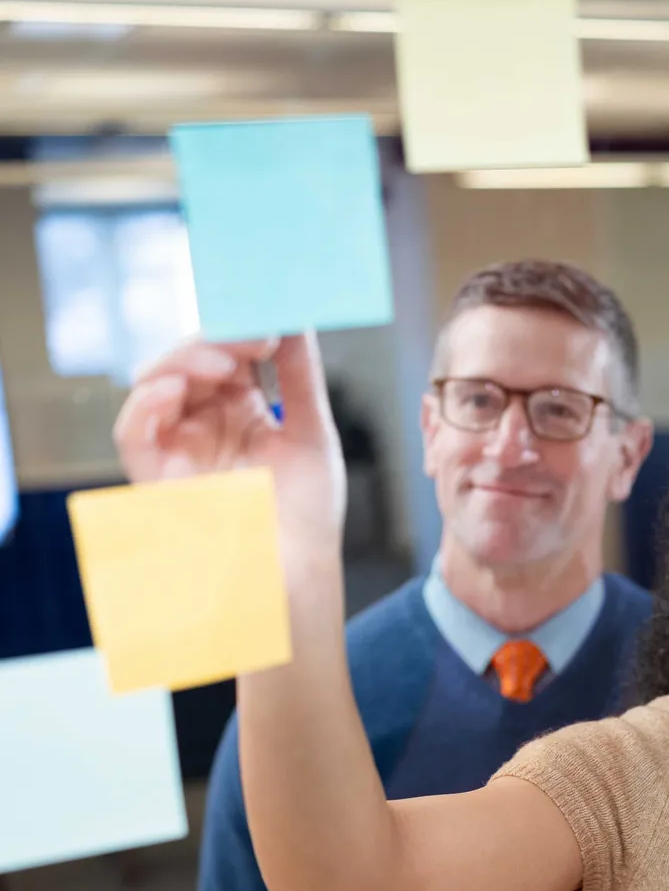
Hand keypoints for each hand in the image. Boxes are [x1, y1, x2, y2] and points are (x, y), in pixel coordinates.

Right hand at [113, 333, 346, 565]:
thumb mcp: (313, 434)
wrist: (295, 571)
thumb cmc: (307, 514)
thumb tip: (294, 320)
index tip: (269, 325)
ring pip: (156, 384)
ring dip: (184, 363)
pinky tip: (174, 390)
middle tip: (251, 340)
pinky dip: (146, 405)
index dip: (241, 333)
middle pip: (190, 362)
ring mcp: (179, 446)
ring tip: (224, 365)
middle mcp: (206, 422)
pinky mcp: (156, 475)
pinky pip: (133, 432)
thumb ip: (301, 377)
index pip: (227, 353)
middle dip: (216, 342)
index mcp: (242, 408)